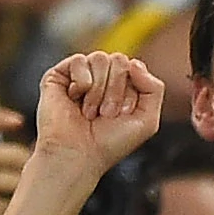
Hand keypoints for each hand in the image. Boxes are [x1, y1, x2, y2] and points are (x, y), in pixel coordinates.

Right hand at [32, 51, 166, 174]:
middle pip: (119, 60)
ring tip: (90, 112)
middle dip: (116, 90)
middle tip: (105, 114)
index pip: (134, 68)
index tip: (122, 115)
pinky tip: (75, 99)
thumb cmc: (110, 143)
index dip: (131, 93)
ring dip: (99, 90)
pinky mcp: (59, 75)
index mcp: (122, 86)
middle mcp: (101, 78)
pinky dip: (82, 82)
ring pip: (100, 58)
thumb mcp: (147, 120)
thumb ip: (154, 88)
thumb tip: (134, 62)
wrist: (79, 156)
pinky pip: (78, 60)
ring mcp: (80, 75)